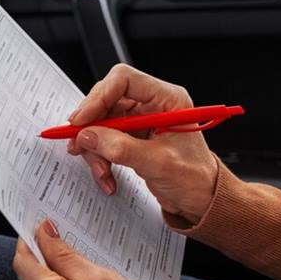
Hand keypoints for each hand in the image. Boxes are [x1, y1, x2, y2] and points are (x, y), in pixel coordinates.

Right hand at [67, 64, 217, 225]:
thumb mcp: (158, 163)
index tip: (82, 120)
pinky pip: (104, 139)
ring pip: (101, 122)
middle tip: (79, 145)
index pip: (124, 80)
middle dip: (92, 127)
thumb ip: (121, 148)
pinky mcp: (132, 136)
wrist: (201, 199)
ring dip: (94, 148)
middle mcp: (152, 104)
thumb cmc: (194, 178)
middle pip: (107, 100)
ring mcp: (140, 120)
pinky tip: (107, 175)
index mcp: (167, 99)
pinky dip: (100, 158)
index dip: (99, 97)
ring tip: (102, 170)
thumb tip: (89, 136)